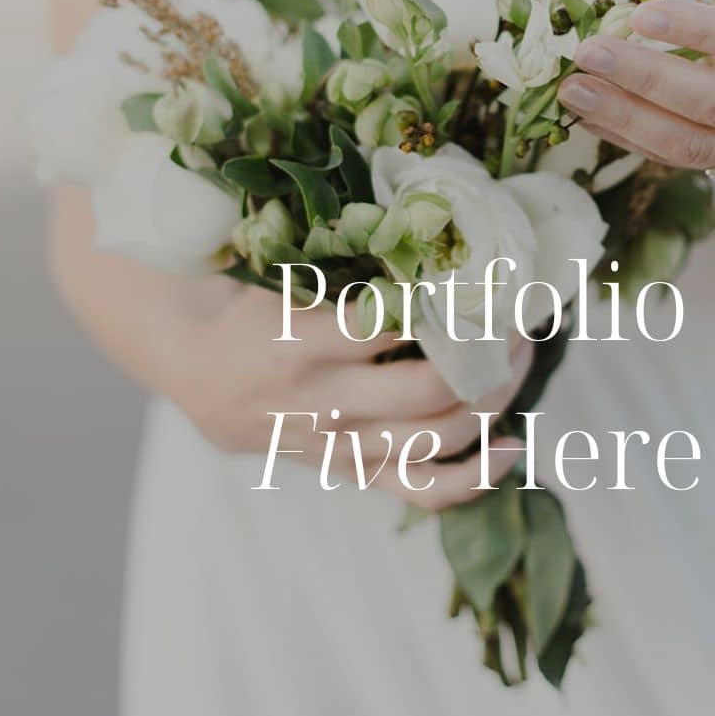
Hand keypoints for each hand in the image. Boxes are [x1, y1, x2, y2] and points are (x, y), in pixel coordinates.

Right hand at [167, 286, 528, 508]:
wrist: (195, 372)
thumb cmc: (248, 306)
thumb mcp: (273, 269)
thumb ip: (334, 256)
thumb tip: (421, 226)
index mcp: (298, 343)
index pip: (388, 329)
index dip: (448, 306)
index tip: (486, 277)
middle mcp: (323, 403)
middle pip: (429, 393)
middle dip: (488, 356)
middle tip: (517, 318)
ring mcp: (341, 445)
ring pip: (437, 440)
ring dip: (494, 401)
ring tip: (519, 359)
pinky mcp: (354, 470)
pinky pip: (422, 489)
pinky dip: (475, 478)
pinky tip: (513, 450)